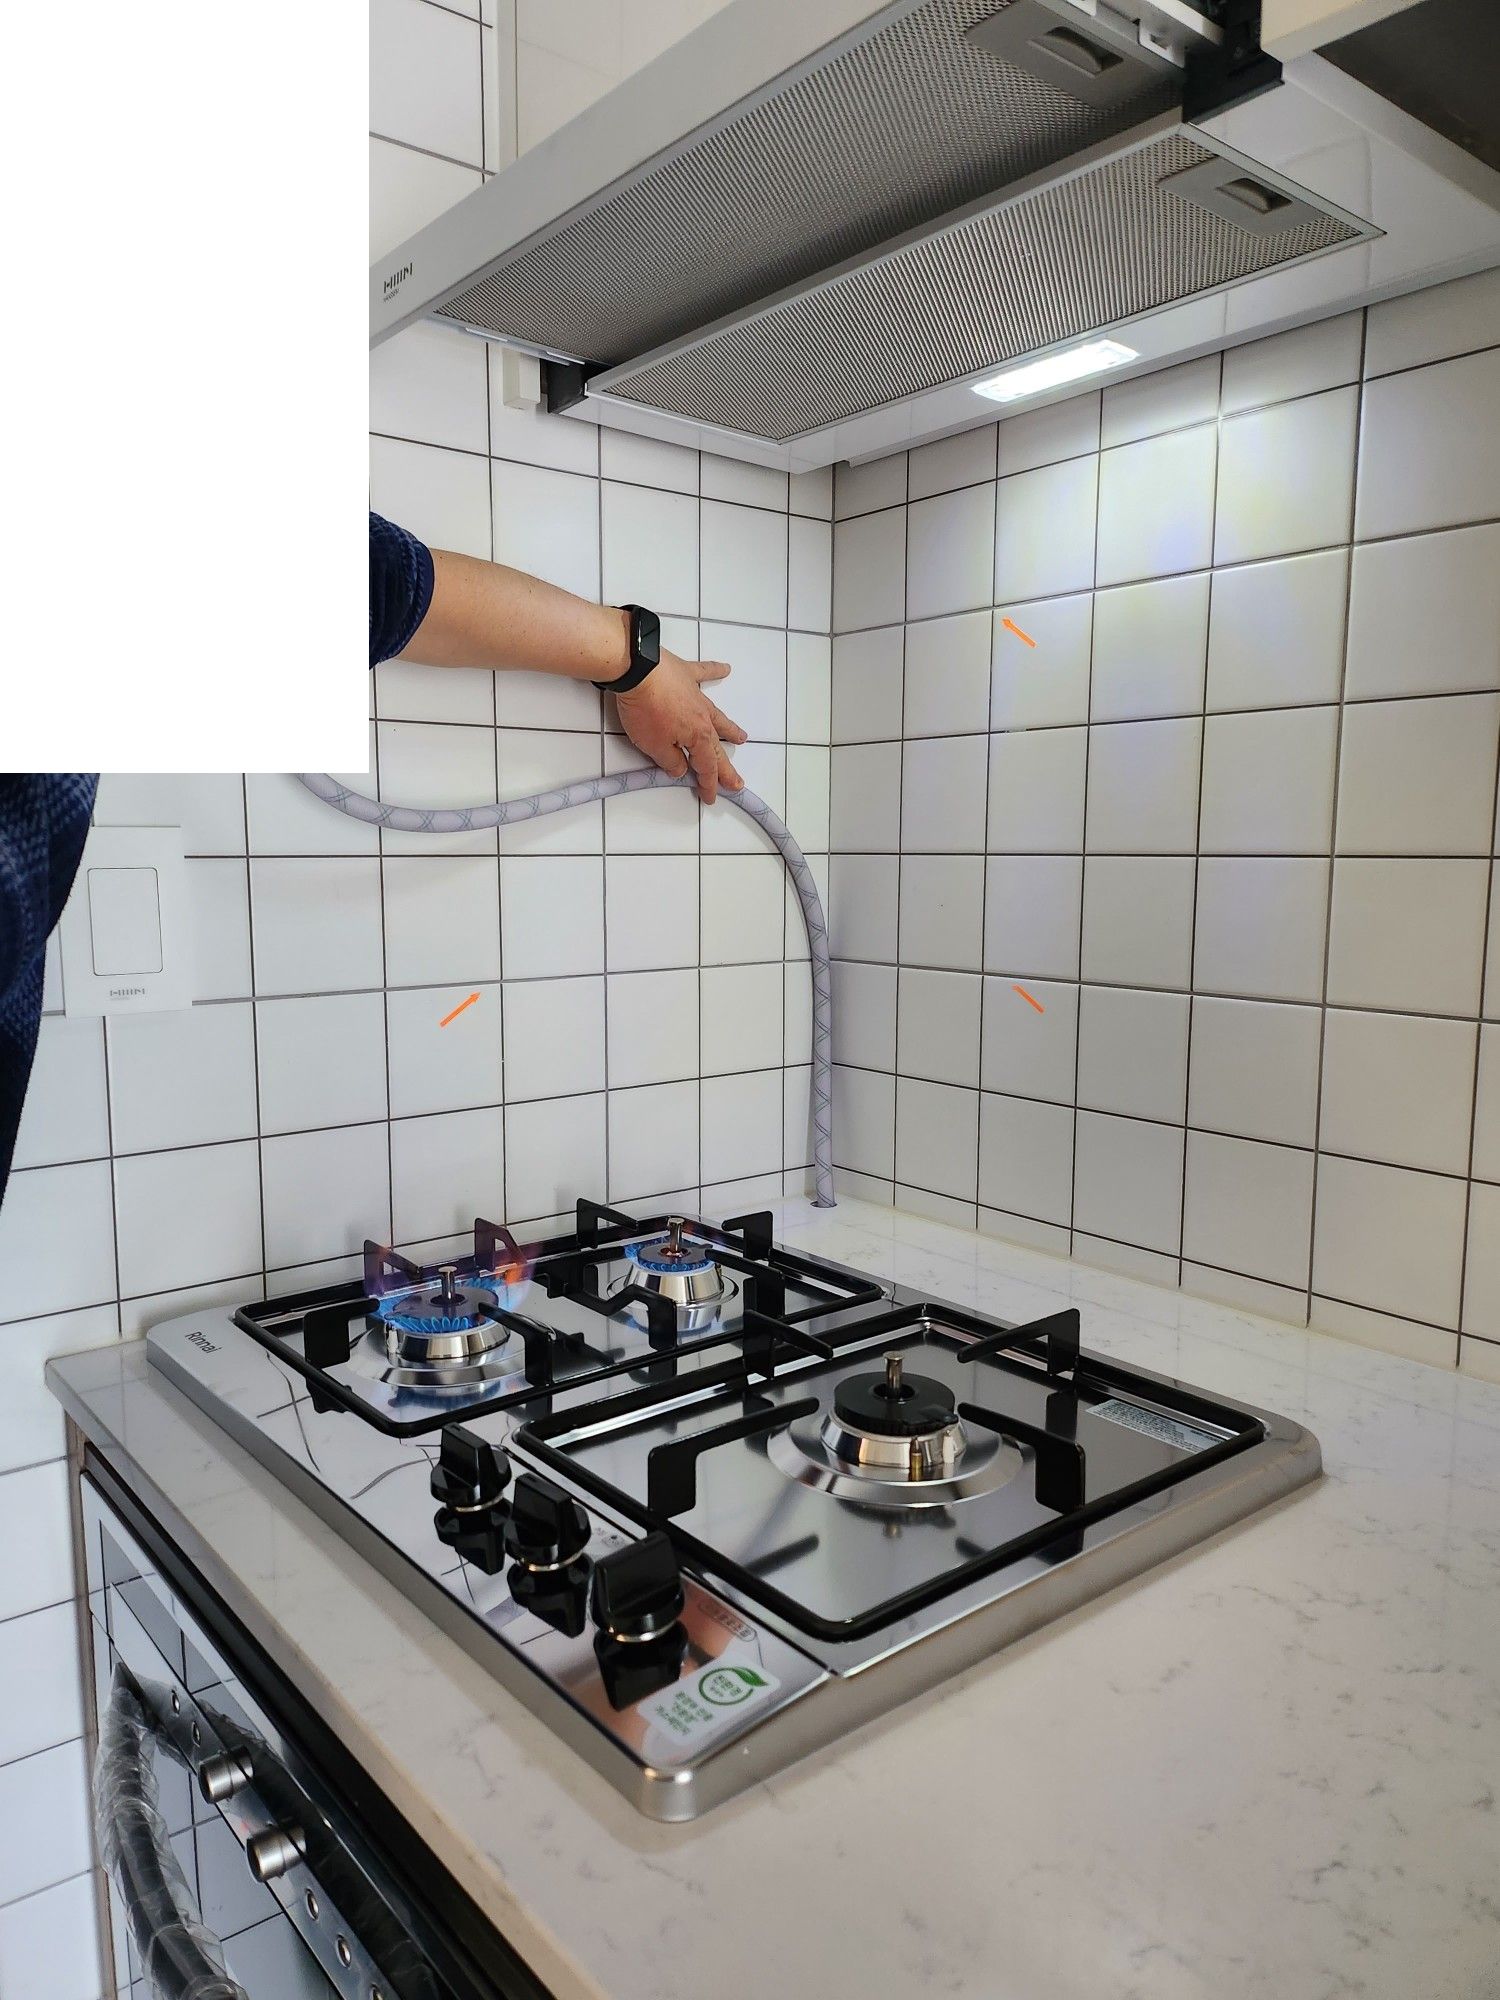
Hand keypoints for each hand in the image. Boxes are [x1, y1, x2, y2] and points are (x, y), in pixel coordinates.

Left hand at [613, 649, 747, 804]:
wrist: (636, 669)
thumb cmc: (644, 709)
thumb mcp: (654, 746)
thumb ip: (670, 761)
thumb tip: (680, 769)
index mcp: (697, 737)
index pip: (706, 767)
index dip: (708, 784)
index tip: (711, 797)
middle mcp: (702, 717)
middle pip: (716, 748)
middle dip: (726, 768)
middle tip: (737, 782)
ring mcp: (695, 695)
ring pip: (717, 716)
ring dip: (730, 729)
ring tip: (741, 737)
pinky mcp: (684, 674)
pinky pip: (705, 673)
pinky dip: (715, 671)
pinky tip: (726, 670)